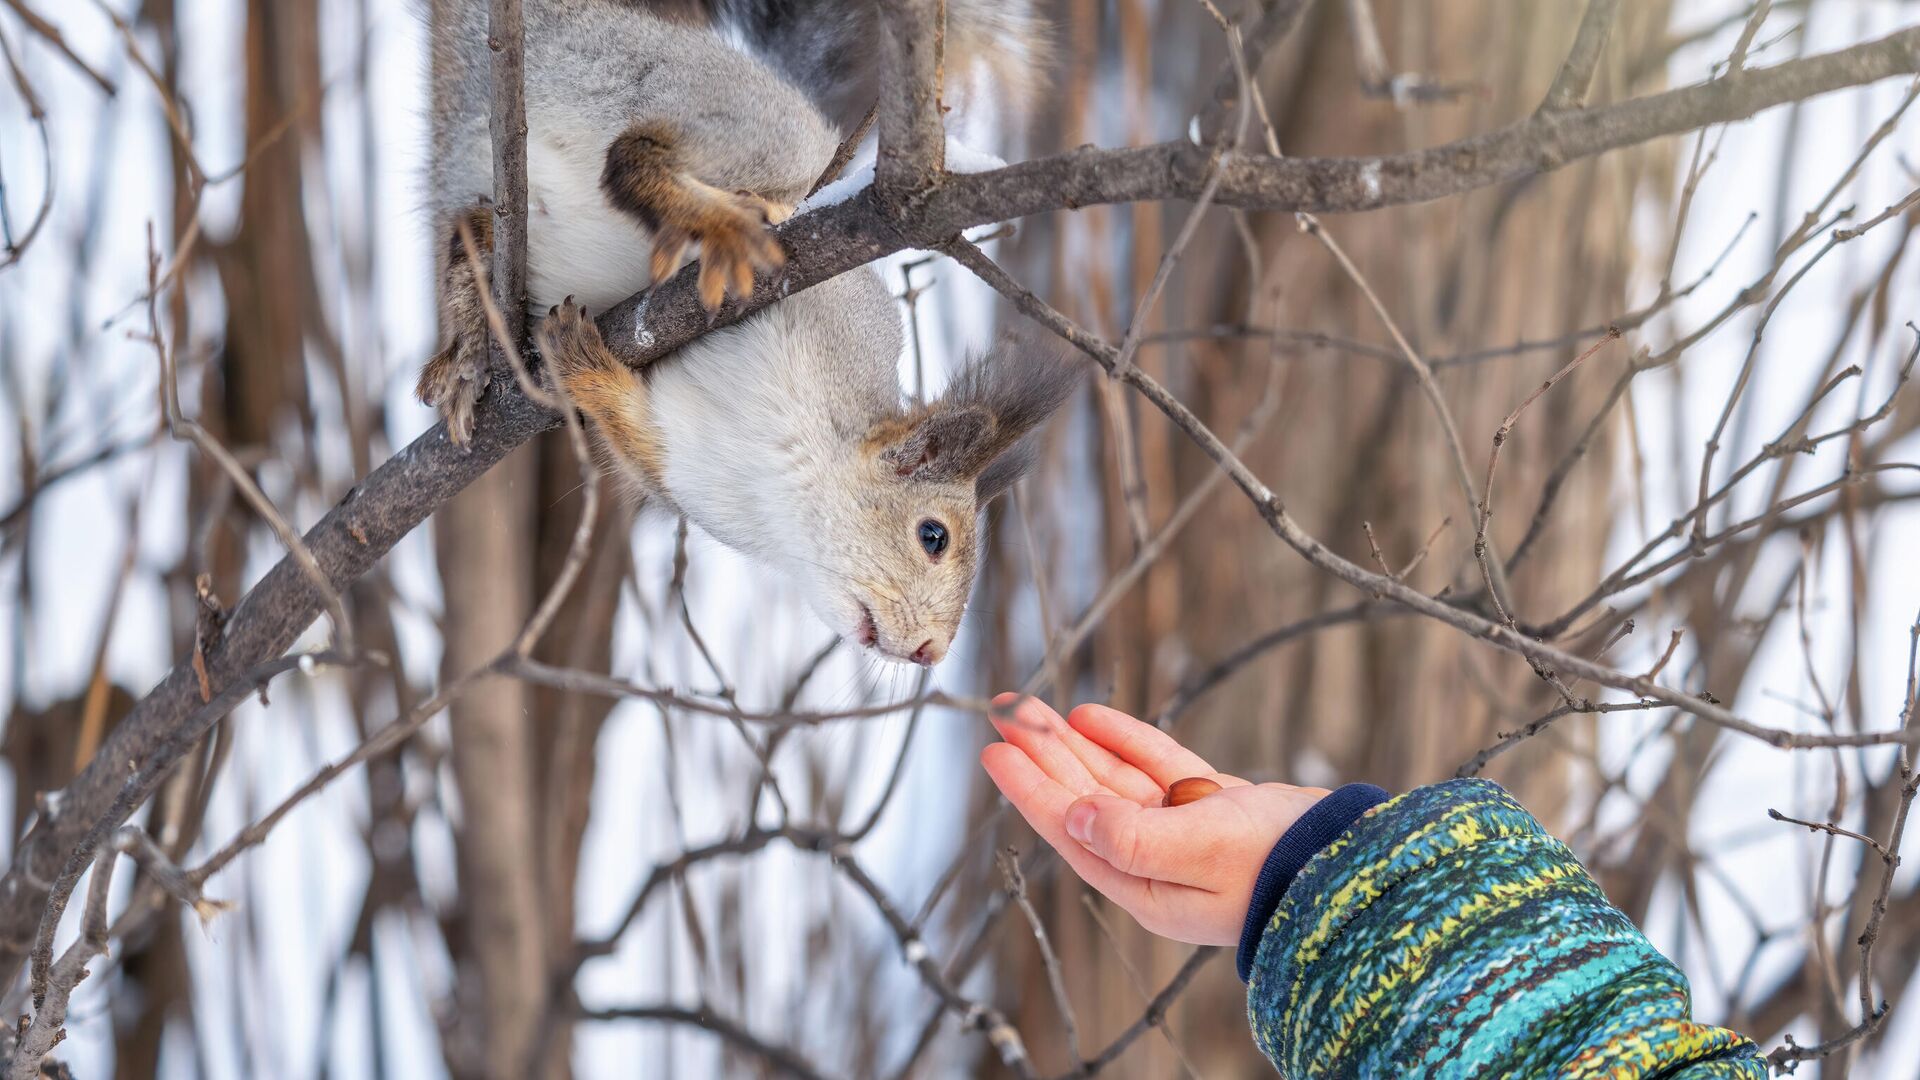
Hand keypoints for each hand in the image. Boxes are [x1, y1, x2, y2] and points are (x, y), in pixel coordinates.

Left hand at [980, 694, 1329, 945]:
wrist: (1353, 867)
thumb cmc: (1278, 868)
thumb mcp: (1200, 853)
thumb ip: (1133, 838)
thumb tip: (1075, 816)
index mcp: (1146, 884)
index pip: (1072, 828)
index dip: (1030, 788)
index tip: (994, 751)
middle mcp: (1157, 860)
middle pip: (1085, 799)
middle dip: (1043, 755)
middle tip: (1005, 712)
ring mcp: (1186, 832)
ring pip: (1115, 780)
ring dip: (1076, 744)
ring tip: (1036, 708)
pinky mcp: (1215, 807)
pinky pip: (1157, 769)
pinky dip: (1126, 741)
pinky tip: (1092, 717)